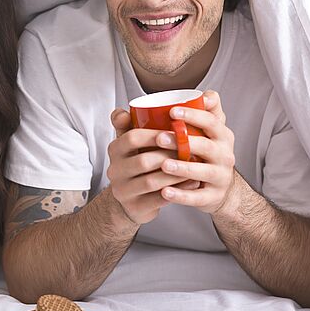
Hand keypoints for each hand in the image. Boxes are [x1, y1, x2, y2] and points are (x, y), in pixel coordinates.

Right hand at [105, 108, 200, 224]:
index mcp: (115, 149)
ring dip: (176, 174)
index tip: (177, 130)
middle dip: (169, 155)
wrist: (133, 198)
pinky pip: (159, 200)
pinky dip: (178, 191)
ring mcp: (123, 190)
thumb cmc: (140, 162)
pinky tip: (193, 183)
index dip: (154, 134)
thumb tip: (138, 102)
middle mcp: (114, 170)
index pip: (131, 137)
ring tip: (195, 166)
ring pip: (152, 182)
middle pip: (143, 161)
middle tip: (191, 150)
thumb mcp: (134, 140)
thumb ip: (135, 120)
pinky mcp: (135, 208)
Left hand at [156, 90, 237, 214]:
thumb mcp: (212, 132)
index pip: (211, 122)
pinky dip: (181, 196)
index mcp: (222, 136)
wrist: (222, 189)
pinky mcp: (213, 197)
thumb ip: (207, 111)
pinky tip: (164, 192)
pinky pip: (197, 197)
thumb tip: (204, 95)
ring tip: (164, 165)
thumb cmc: (209, 155)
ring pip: (203, 172)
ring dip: (183, 168)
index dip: (193, 115)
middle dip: (184, 141)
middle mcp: (225, 155)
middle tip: (159, 137)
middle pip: (207, 146)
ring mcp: (220, 177)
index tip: (172, 111)